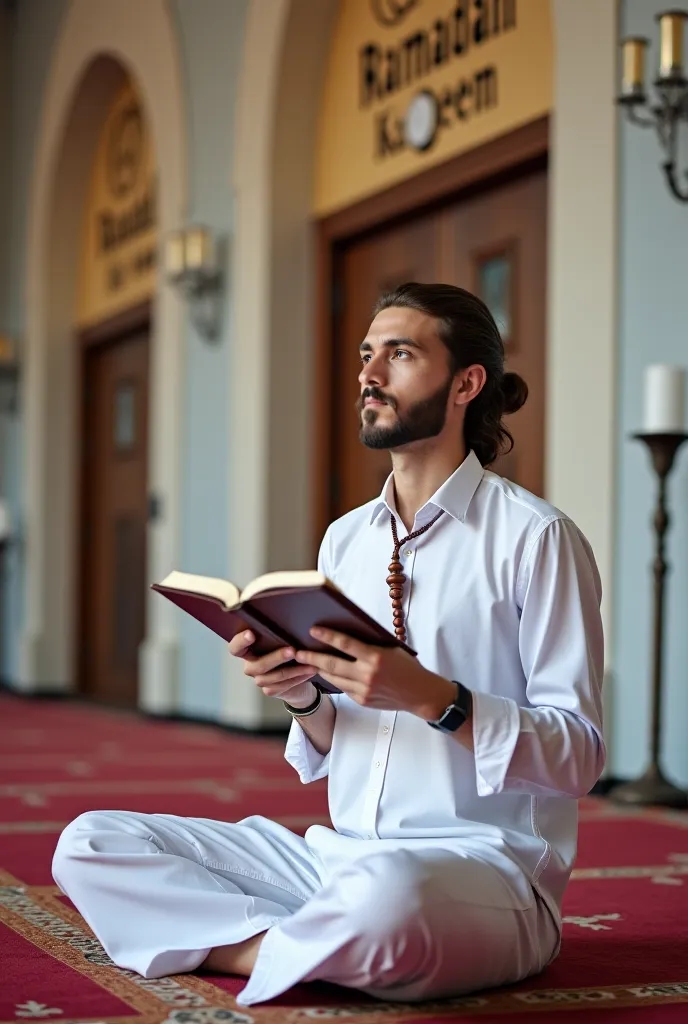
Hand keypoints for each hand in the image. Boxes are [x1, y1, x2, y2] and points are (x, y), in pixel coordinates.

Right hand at [227, 631, 318, 707]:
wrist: (297, 673)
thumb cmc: (287, 649)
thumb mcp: (282, 639)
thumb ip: (278, 632)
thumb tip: (289, 616)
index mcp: (248, 650)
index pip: (235, 647)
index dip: (241, 641)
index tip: (251, 634)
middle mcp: (250, 666)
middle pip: (258, 665)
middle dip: (276, 658)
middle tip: (292, 650)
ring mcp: (260, 679)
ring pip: (272, 677)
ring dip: (293, 670)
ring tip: (309, 663)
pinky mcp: (270, 690)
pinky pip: (283, 686)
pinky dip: (298, 678)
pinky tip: (310, 671)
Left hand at [293, 626, 455, 719]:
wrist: (420, 694)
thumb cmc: (407, 667)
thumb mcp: (392, 649)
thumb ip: (370, 645)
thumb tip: (345, 637)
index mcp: (376, 657)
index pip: (345, 644)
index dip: (327, 636)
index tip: (313, 630)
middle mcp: (367, 674)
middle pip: (332, 664)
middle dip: (312, 657)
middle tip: (298, 651)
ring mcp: (363, 690)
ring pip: (334, 678)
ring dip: (319, 669)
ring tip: (308, 661)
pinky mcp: (362, 700)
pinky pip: (343, 688)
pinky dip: (334, 679)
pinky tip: (327, 673)